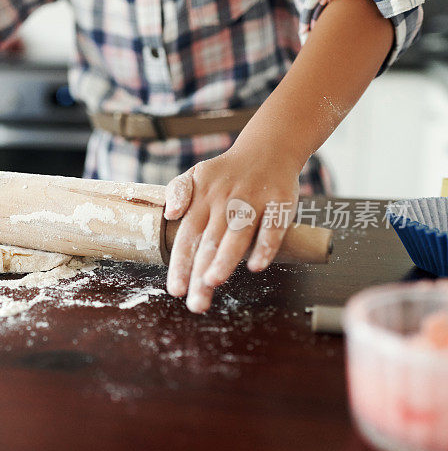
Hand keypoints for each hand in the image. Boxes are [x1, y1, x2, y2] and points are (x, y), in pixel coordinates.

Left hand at [163, 147, 300, 312]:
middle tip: (195, 303)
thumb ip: (178, 192)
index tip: (175, 289)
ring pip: (237, 234)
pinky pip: (273, 227)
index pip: (187, 235)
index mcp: (202, 199)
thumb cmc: (226, 172)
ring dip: (225, 258)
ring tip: (212, 282)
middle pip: (209, 241)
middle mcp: (225, 201)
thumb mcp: (195, 174)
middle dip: (200, 274)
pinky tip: (256, 266)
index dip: (180, 263)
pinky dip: (265, 246)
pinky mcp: (280, 202)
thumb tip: (170, 215)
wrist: (268, 147)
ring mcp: (253, 201)